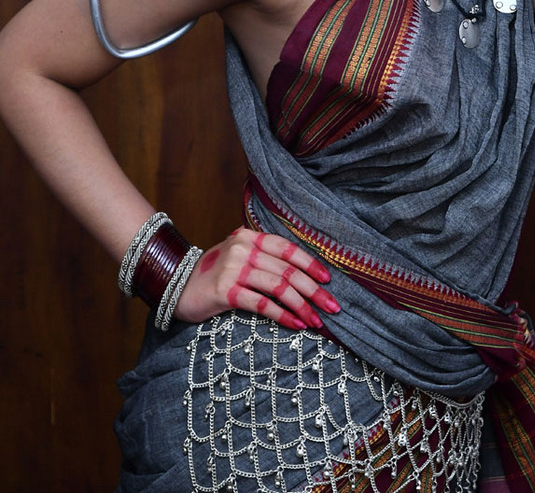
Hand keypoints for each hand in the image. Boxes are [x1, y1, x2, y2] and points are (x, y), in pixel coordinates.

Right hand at [174, 227, 340, 328]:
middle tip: (332, 306)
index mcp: (250, 237)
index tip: (328, 280)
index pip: (287, 248)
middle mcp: (243, 249)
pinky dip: (282, 315)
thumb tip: (302, 276)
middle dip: (314, 290)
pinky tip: (296, 324)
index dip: (311, 264)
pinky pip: (261, 303)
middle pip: (287, 270)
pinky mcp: (225, 291)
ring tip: (316, 321)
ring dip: (302, 306)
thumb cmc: (213, 274)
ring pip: (278, 287)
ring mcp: (233, 269)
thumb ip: (263, 259)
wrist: (175, 285)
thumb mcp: (238, 257)